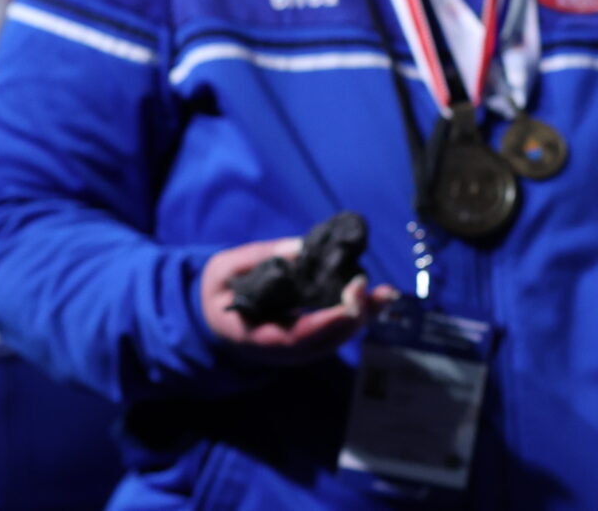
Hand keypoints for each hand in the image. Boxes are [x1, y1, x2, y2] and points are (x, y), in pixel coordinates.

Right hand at [199, 237, 396, 363]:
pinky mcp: (305, 339)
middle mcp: (277, 349)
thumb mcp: (224, 269)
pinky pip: (334, 333)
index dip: (322, 325)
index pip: (292, 338)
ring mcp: (292, 348)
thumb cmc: (218, 289)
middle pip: (321, 343)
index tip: (348, 307)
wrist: (212, 315)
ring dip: (361, 318)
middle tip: (374, 290)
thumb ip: (258, 257)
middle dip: (351, 318)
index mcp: (252, 334)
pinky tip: (377, 298)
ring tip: (385, 294)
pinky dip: (357, 317)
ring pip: (332, 341)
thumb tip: (301, 248)